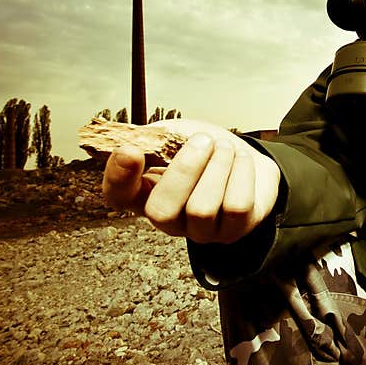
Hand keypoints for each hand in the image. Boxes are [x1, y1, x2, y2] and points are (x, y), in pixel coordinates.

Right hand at [101, 119, 280, 243]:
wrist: (247, 157)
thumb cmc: (207, 149)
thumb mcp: (177, 134)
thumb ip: (157, 137)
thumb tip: (137, 140)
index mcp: (146, 191)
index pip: (118, 196)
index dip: (118, 177)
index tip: (130, 150)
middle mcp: (169, 219)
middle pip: (162, 211)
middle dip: (185, 169)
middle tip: (203, 140)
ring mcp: (200, 230)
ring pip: (202, 209)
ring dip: (218, 167)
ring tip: (225, 146)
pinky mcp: (233, 230)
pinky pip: (236, 207)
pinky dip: (241, 174)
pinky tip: (240, 160)